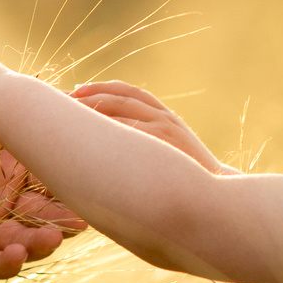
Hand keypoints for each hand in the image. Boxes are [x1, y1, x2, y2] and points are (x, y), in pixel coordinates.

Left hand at [0, 149, 83, 278]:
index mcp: (6, 164)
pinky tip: (16, 257)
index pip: (45, 174)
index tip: (82, 176)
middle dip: (62, 218)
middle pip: (41, 212)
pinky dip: (3, 263)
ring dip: (39, 242)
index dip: (64, 178)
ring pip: (20, 238)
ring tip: (52, 238)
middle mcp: (0, 196)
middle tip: (79, 218)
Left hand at [73, 81, 230, 173]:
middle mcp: (164, 117)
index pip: (129, 91)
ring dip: (92, 105)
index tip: (77, 89)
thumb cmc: (190, 181)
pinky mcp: (163, 142)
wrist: (219, 195)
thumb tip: (117, 152)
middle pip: (120, 96)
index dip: (102, 87)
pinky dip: (106, 124)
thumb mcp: (172, 155)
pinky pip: (128, 127)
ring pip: (121, 107)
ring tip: (67, 110)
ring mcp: (164, 128)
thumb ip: (150, 145)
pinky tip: (86, 130)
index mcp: (166, 116)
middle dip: (89, 94)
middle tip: (62, 98)